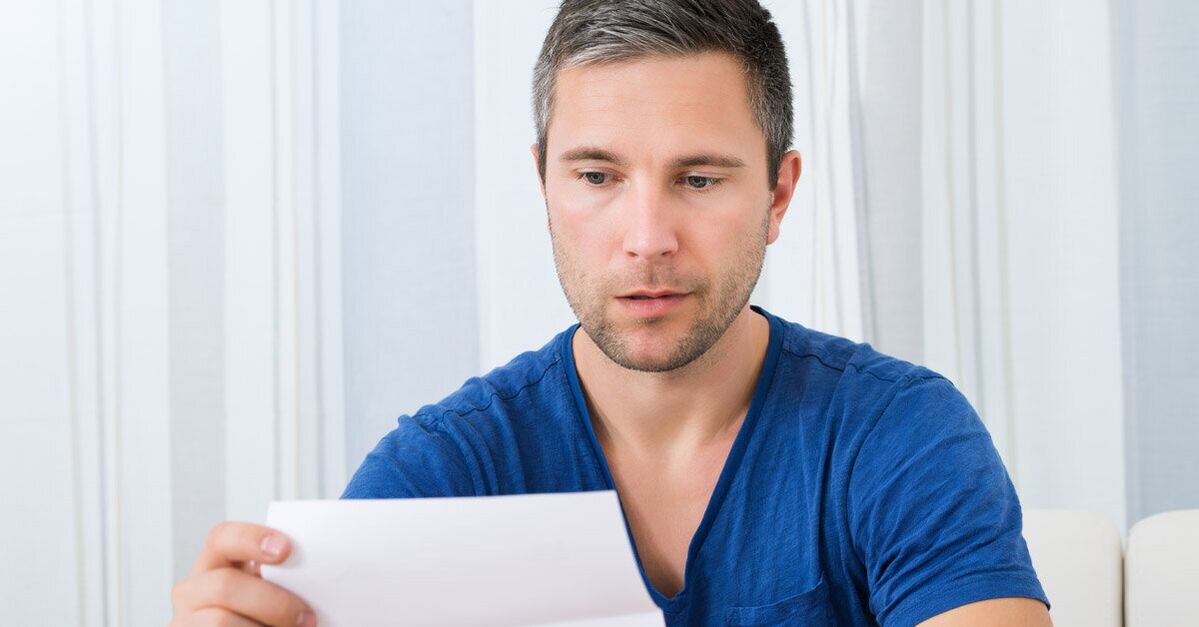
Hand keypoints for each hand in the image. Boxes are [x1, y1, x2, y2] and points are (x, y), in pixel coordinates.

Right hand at [170, 521, 315, 625]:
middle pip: (224, 585)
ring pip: (220, 621)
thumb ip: (277, 578)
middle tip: (307, 618)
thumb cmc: (263, 616)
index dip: (252, 539)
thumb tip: (312, 572)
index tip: (286, 549)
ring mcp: (185, 621)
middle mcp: (192, 592)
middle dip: (273, 603)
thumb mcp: (266, 592)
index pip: (222, 538)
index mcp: (214, 566)